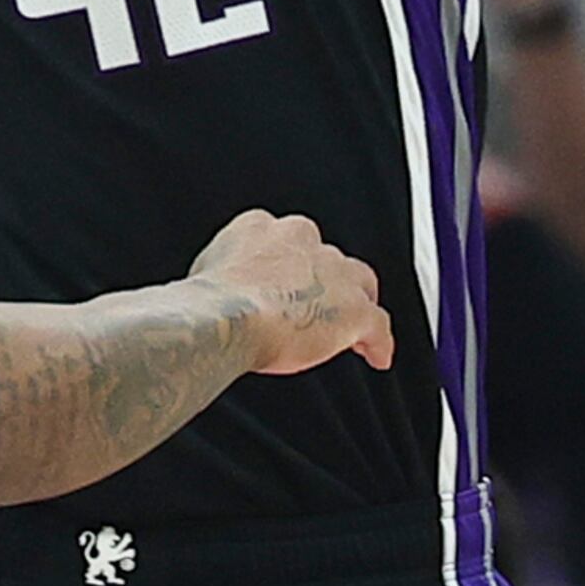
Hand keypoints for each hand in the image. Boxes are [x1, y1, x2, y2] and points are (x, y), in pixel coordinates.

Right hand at [191, 210, 394, 375]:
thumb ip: (222, 276)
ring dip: (357, 305)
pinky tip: (378, 357)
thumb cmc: (207, 302)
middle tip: (319, 310)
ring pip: (360, 284)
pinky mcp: (354, 309)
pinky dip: (379, 342)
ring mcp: (333, 273)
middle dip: (327, 282)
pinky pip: (378, 325)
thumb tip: (209, 297)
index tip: (290, 285)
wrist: (226, 317)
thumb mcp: (205, 274)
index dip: (294, 266)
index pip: (289, 241)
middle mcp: (303, 240)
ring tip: (355, 333)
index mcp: (262, 228)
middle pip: (328, 259)